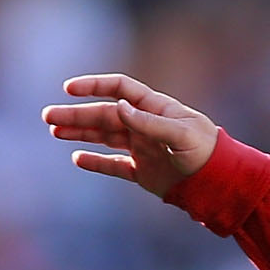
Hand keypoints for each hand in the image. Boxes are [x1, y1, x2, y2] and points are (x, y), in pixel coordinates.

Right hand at [43, 75, 220, 198]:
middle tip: (48, 116)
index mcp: (154, 108)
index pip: (119, 90)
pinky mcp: (143, 172)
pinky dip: (96, 163)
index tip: (70, 89)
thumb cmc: (207, 152)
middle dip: (76, 115)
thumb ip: (149, 122)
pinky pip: (114, 165)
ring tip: (55, 132)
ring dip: (79, 134)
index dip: (94, 86)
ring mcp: (141, 148)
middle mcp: (144, 125)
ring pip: (104, 138)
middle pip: (104, 115)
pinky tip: (77, 159)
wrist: (221, 183)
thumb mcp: (181, 134)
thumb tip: (119, 107)